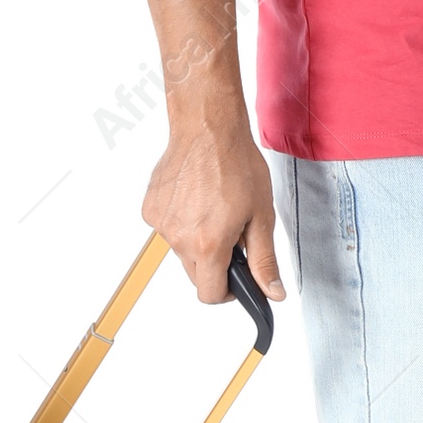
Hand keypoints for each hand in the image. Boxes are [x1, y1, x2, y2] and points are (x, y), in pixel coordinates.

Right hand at [142, 109, 285, 305]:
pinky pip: (168, 228)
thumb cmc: (236, 164)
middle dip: (214, 262)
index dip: (228, 292)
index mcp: (208, 245)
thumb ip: (264, 260)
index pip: (209, 294)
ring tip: (213, 208)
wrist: (207, 128)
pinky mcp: (150, 208)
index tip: (237, 277)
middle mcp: (179, 238)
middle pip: (195, 274)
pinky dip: (182, 221)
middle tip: (231, 231)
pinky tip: (195, 197)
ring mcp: (161, 223)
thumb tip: (272, 292)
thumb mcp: (261, 215)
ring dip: (197, 240)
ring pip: (181, 250)